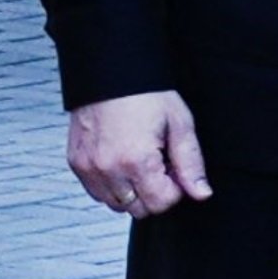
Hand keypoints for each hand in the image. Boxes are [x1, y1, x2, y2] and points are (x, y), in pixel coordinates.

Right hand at [66, 90, 211, 216]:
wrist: (108, 69)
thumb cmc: (145, 92)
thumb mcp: (178, 123)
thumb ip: (191, 164)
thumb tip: (201, 194)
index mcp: (136, 160)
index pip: (161, 204)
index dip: (174, 188)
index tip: (172, 166)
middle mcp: (108, 168)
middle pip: (139, 209)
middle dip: (152, 192)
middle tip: (156, 162)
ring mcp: (88, 167)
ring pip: (116, 204)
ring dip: (131, 191)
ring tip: (136, 161)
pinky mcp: (76, 162)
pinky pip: (96, 192)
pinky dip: (110, 184)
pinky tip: (119, 160)